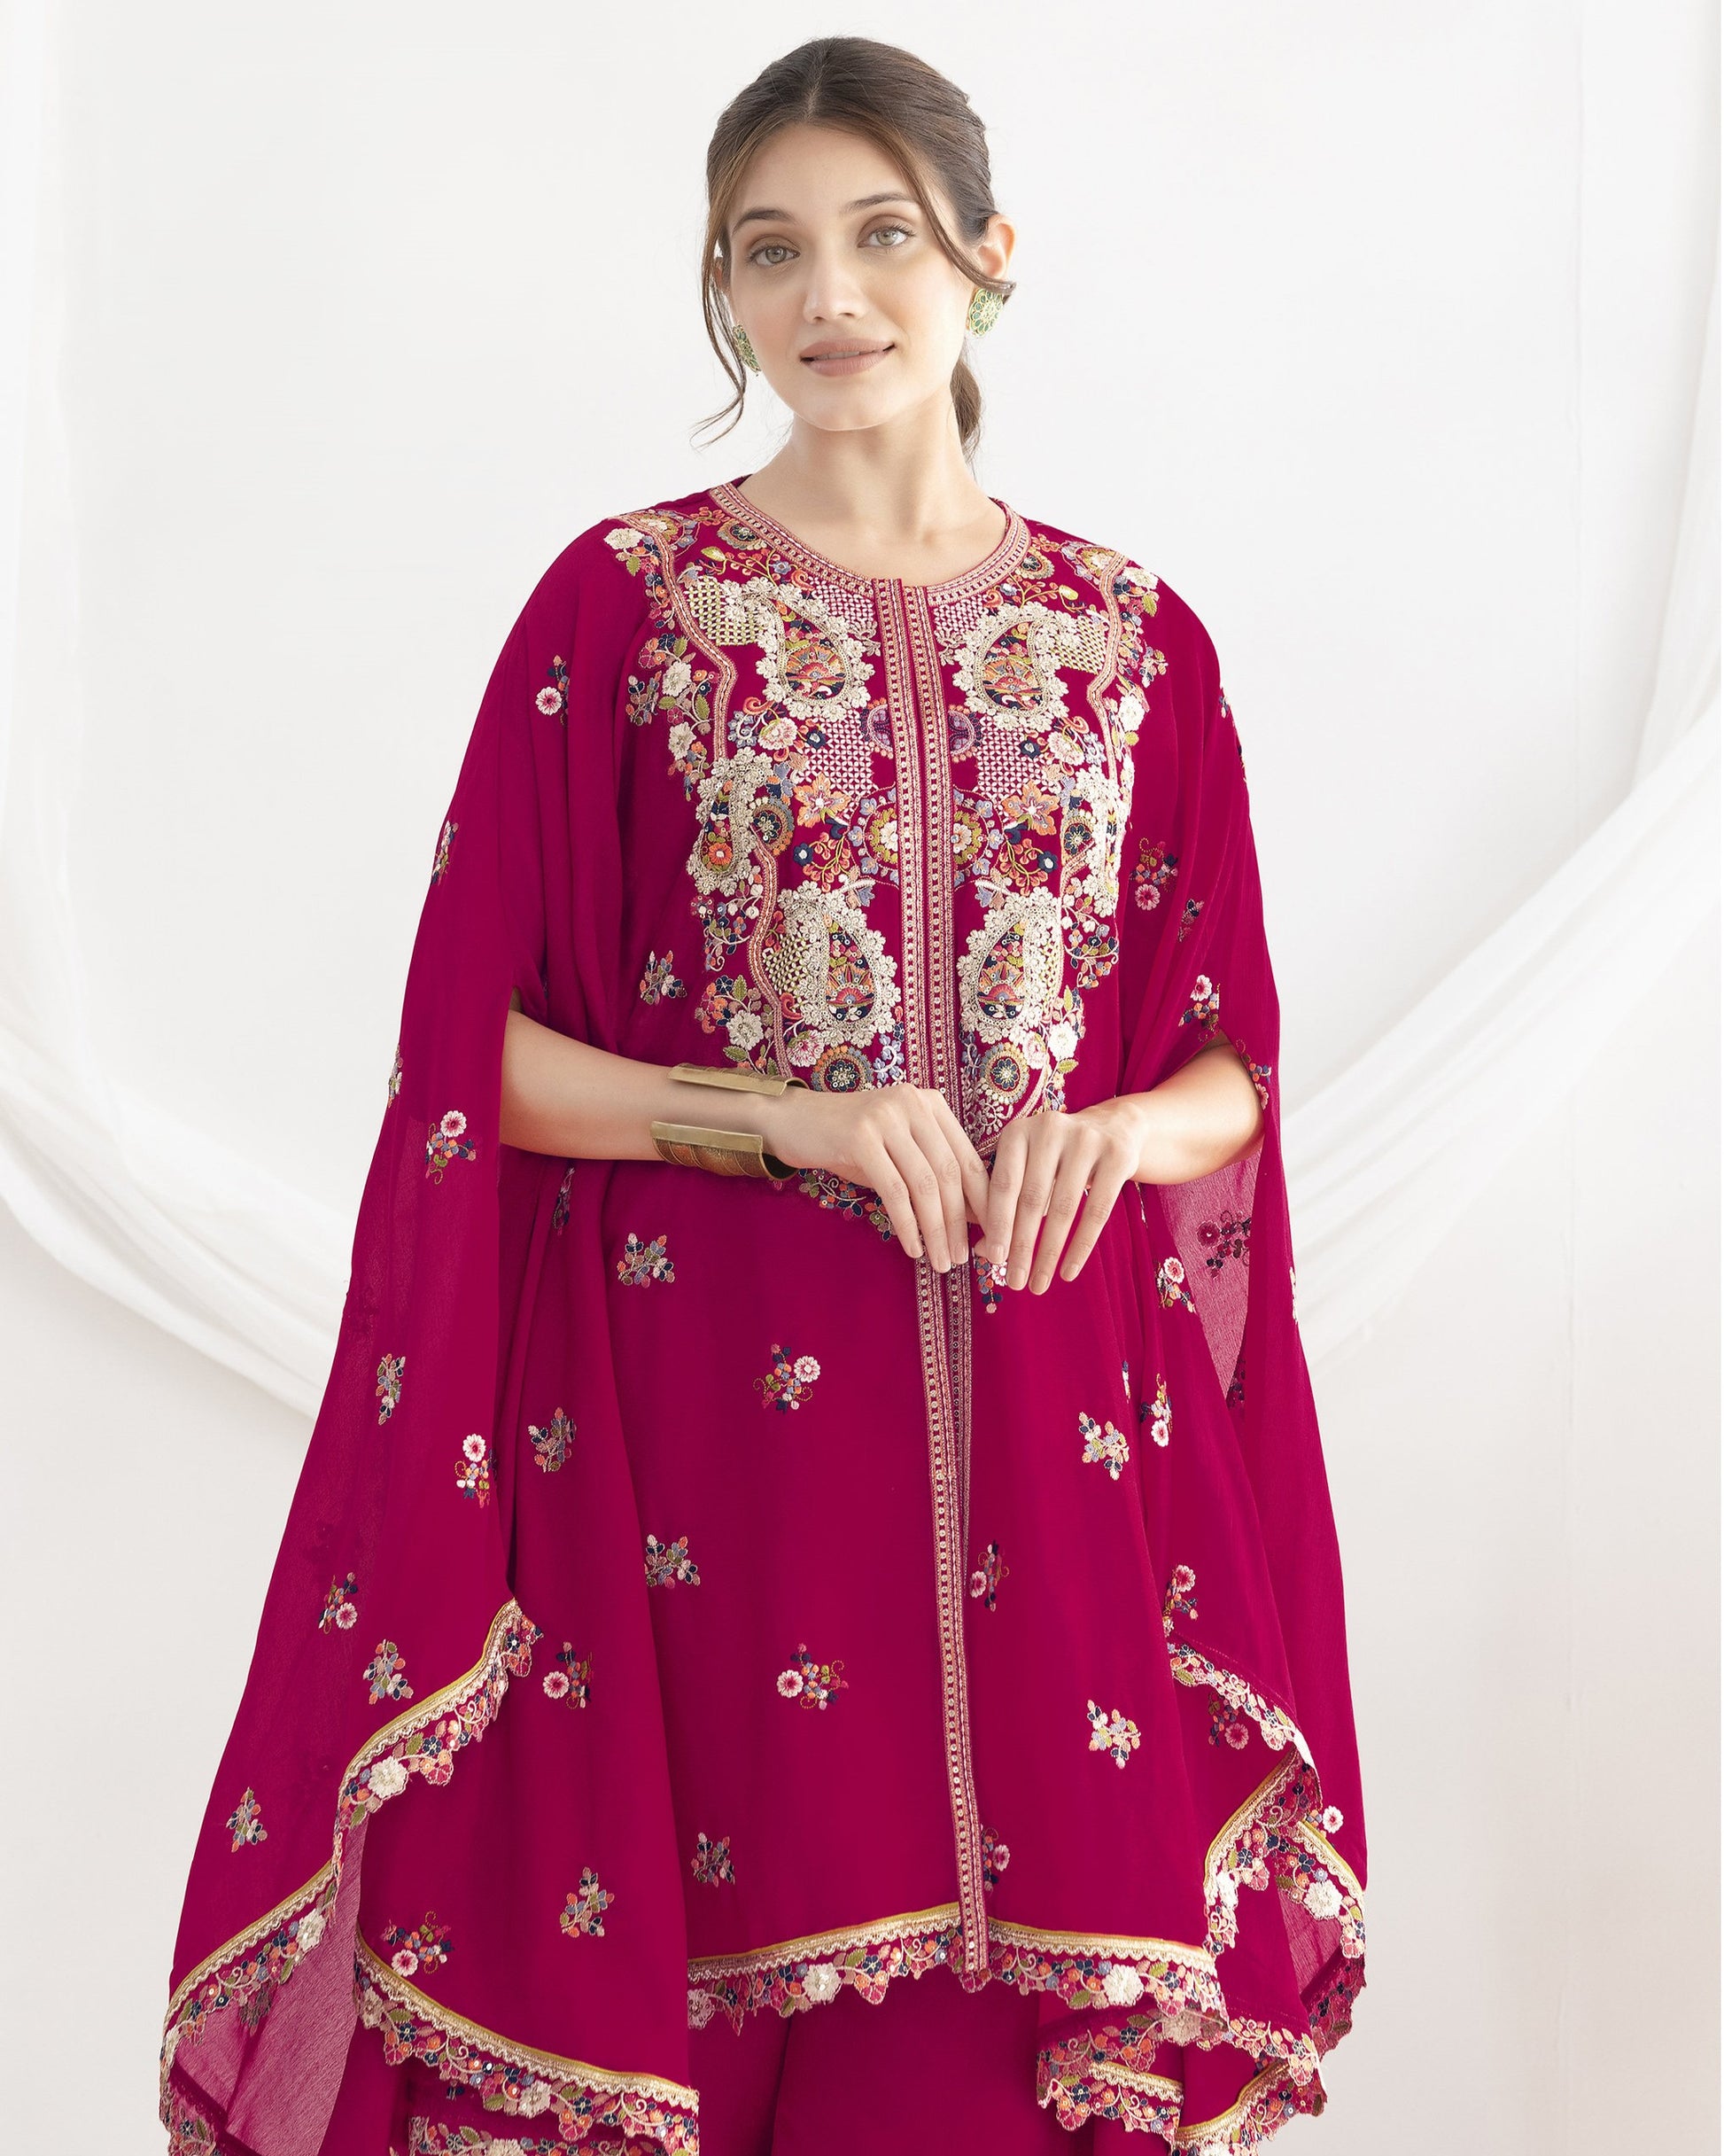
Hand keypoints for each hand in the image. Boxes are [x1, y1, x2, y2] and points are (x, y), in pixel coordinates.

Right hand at [761, 1082, 990, 1270]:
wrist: (791, 1120)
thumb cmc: (849, 1141)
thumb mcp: (897, 1150)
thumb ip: (931, 1172)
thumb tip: (971, 1218)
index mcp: (930, 1104)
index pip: (968, 1157)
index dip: (982, 1201)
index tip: (990, 1237)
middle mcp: (913, 1104)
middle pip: (949, 1173)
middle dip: (959, 1222)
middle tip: (962, 1257)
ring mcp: (886, 1117)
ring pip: (924, 1185)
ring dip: (936, 1229)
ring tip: (941, 1260)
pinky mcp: (860, 1137)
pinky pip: (894, 1191)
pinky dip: (907, 1224)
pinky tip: (913, 1247)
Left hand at [977, 1097, 1149, 1293]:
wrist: (1112, 1128)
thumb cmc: (1055, 1159)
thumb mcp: (1027, 1171)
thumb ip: (1004, 1205)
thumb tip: (983, 1252)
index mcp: (1018, 1131)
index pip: (1004, 1184)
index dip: (998, 1224)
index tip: (994, 1260)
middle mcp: (1050, 1129)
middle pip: (1033, 1198)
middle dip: (1022, 1245)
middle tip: (1015, 1282)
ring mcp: (1086, 1139)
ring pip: (1064, 1207)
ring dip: (1049, 1253)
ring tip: (1038, 1284)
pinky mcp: (1117, 1155)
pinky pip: (1097, 1210)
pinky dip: (1081, 1246)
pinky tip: (1069, 1272)